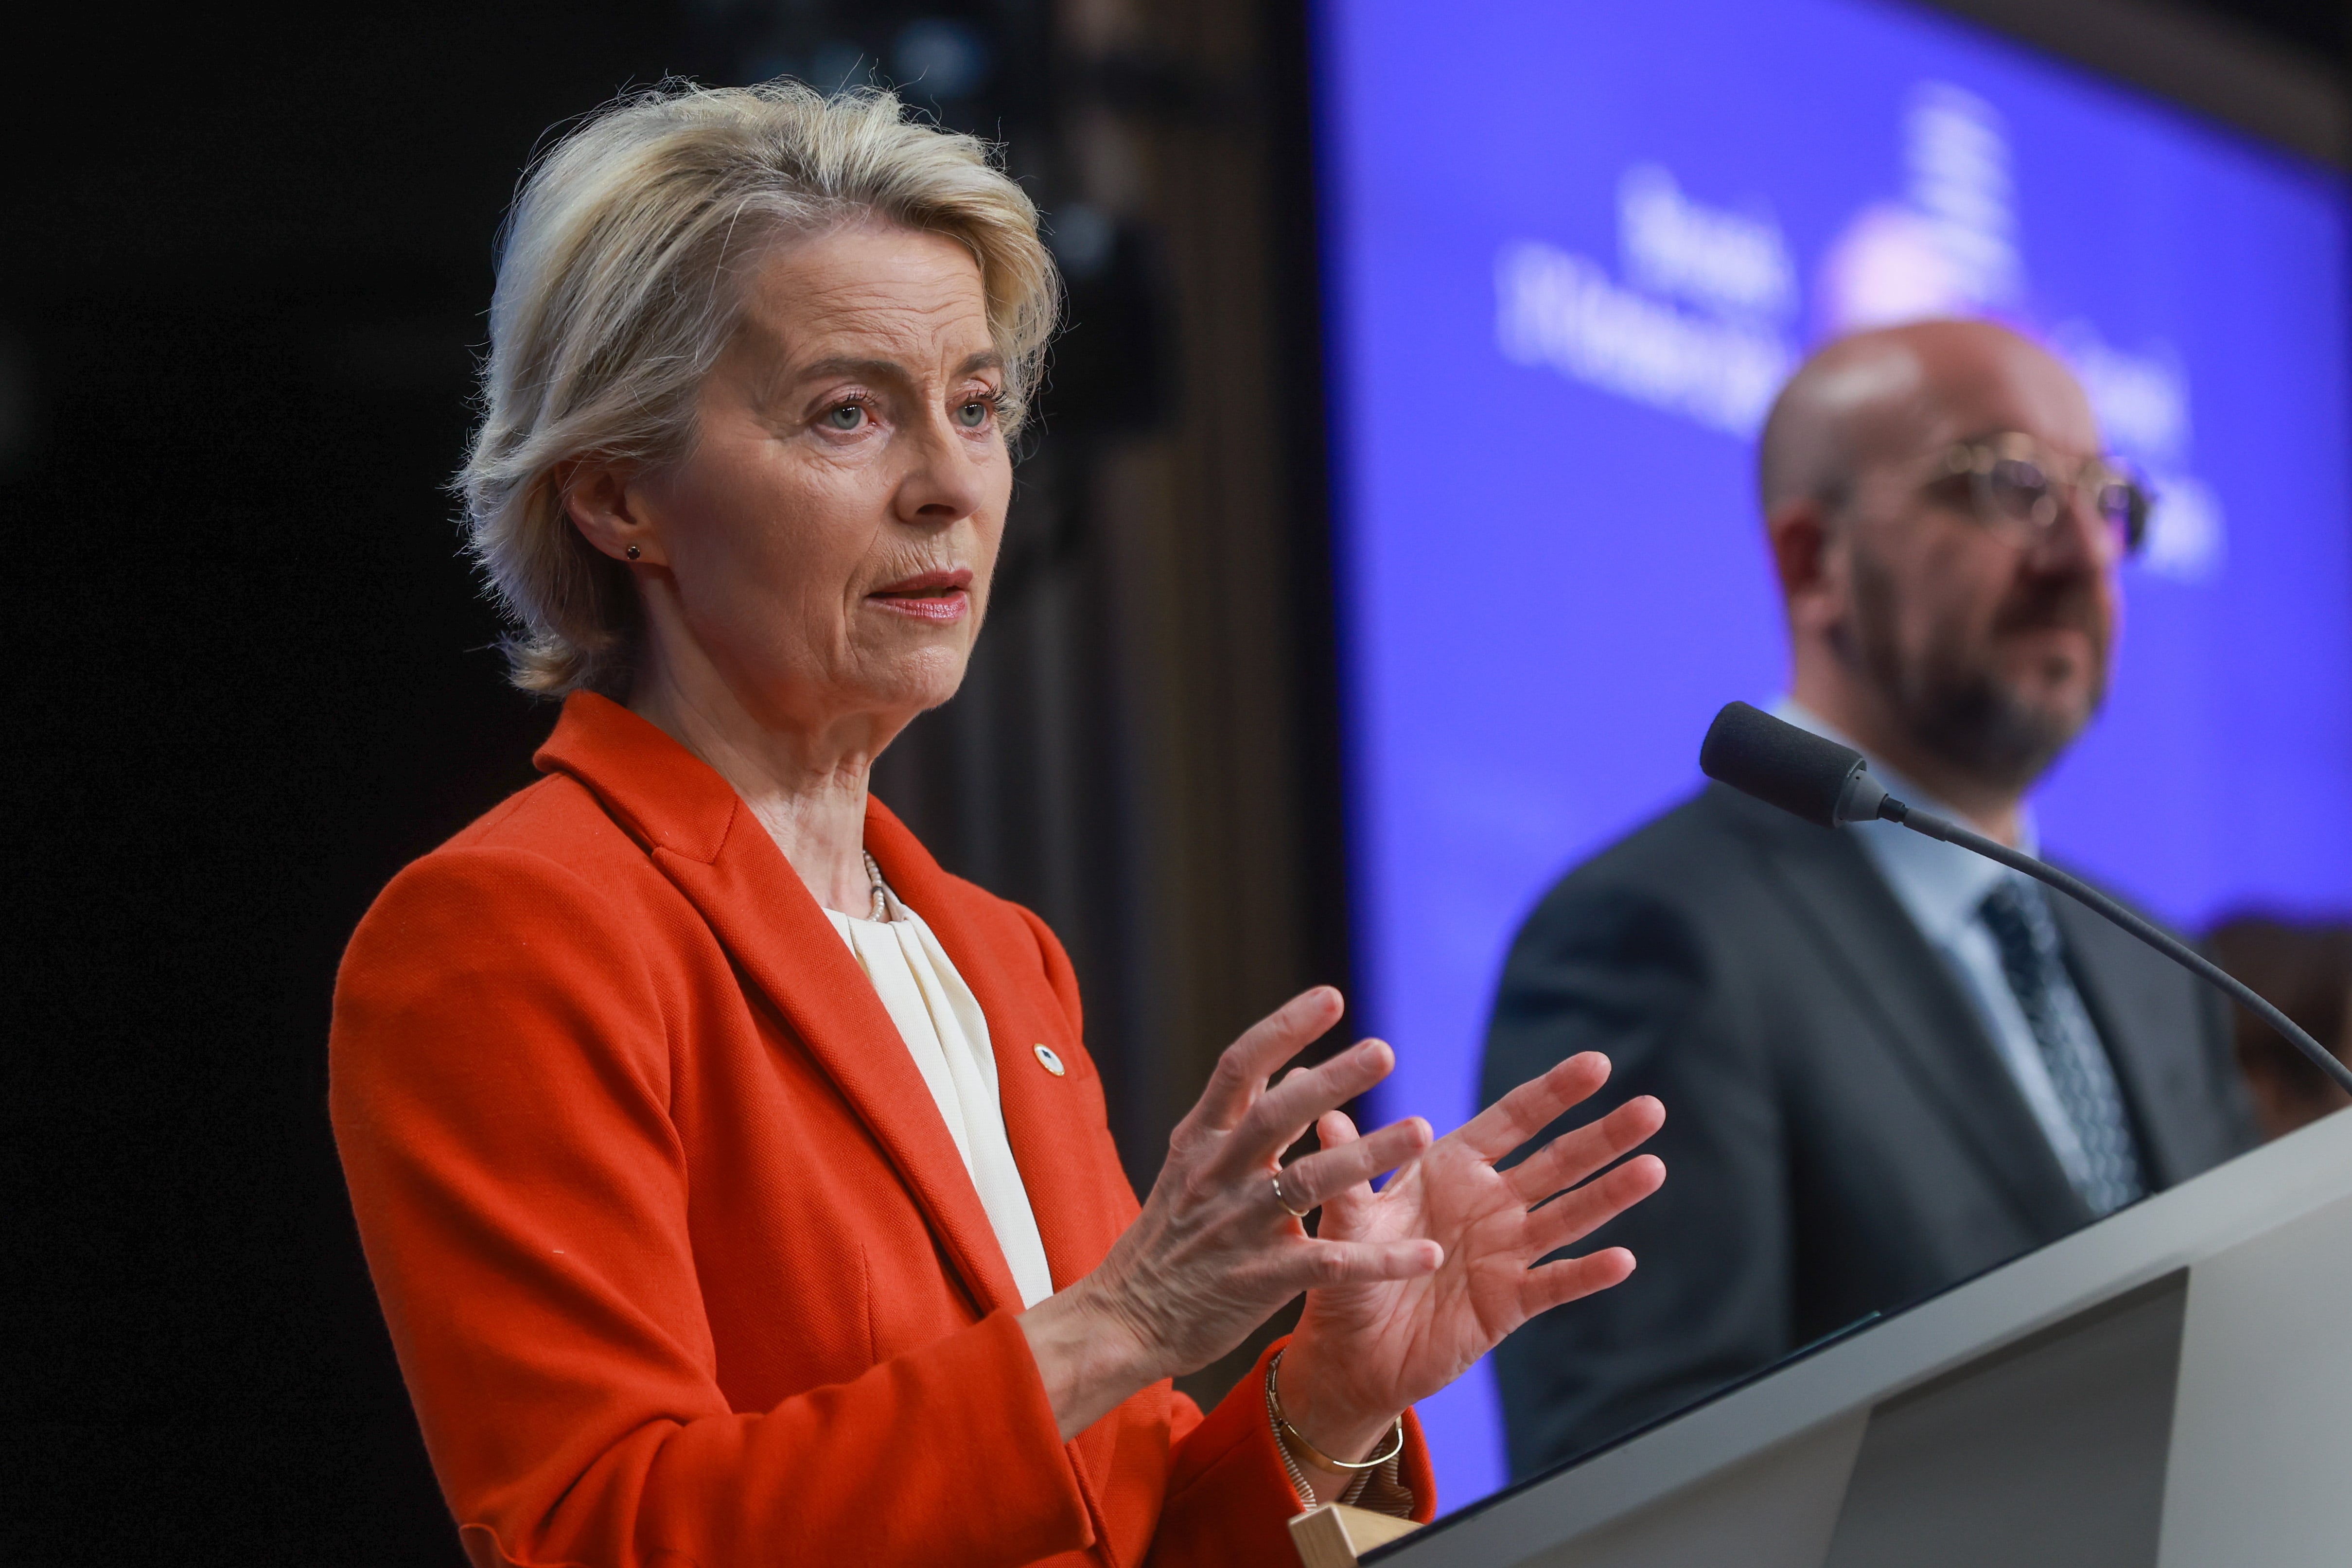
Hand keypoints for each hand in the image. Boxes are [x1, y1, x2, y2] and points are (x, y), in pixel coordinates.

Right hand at [1018, 988, 1440, 1439]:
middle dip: (1331, 1080)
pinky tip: (1428, 1253)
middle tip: (1384, 1050)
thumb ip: (1243, 1115)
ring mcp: (1238, 1226)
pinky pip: (1329, 1264)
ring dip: (1368, 1155)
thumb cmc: (1170, 1236)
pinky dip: (1381, 1259)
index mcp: (1201, 1139)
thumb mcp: (1193, 1162)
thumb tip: (1293, 1064)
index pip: (1238, 1067)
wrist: (1125, 1320)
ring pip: (1308, 1182)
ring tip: (1421, 1129)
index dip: (1282, 1028)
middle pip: (1275, 1114)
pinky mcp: (1259, 1280)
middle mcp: (1218, 1174)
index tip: (1332, 996)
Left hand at [1274, 1053, 1664, 1471]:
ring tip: (1653, 1168)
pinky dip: (1586, 1273)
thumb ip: (1349, 1175)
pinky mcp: (1508, 1303)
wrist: (1350, 1355)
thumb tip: (1327, 1117)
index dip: (1554, 1092)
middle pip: (1558, 1161)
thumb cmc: (1346, 1276)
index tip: (1597, 1064)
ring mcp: (1505, 1252)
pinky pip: (1554, 1284)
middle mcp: (1489, 1202)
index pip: (1514, 1119)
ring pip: (1569, 1215)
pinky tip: (1622, 1259)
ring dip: (1610, 1195)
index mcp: (1452, 1168)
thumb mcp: (1345, 1221)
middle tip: (1651, 1108)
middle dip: (1604, 1136)